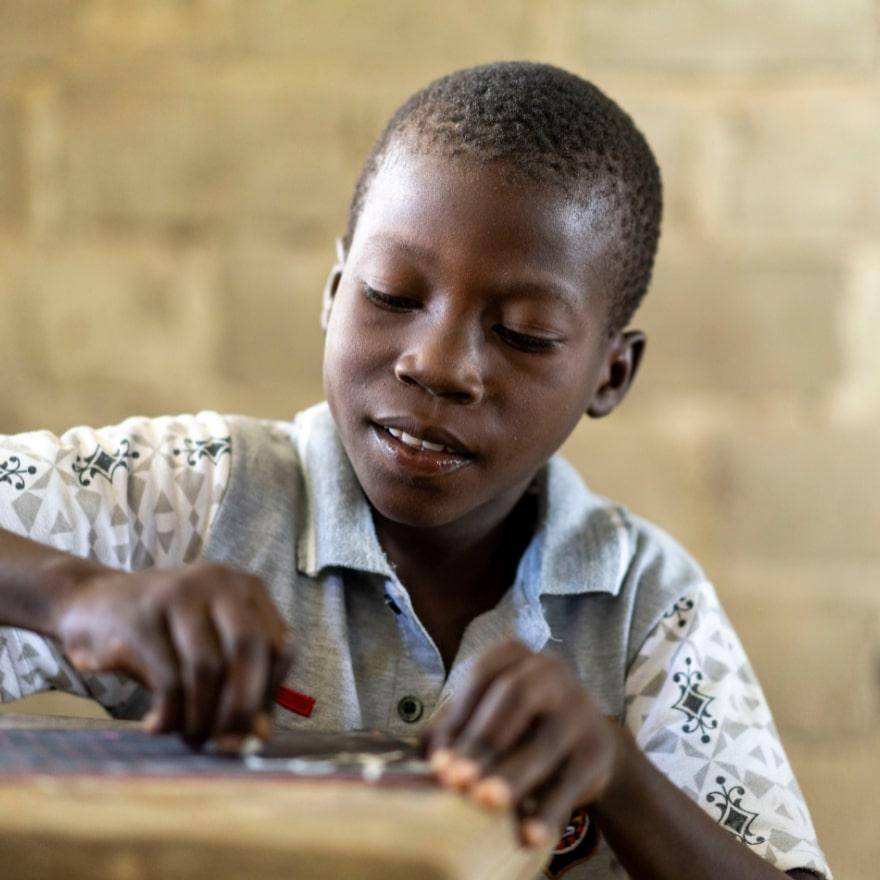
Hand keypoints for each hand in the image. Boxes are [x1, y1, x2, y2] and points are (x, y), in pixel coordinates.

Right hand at [53, 561, 292, 747]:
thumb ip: (238, 688)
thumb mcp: (208, 655)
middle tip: (227, 743)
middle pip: (248, 649)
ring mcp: (178, 595)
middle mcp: (218, 583)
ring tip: (191, 737)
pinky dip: (170, 715)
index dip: (271, 692)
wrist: (93, 605)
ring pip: (207, 668)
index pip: (280, 644)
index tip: (252, 723)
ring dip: (202, 717)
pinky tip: (158, 727)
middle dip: (241, 707)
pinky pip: (169, 679)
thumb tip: (261, 736)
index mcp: (247, 589)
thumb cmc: (165, 637)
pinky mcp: (141, 618)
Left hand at [425, 638, 619, 846]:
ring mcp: (580, 709)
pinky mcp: (597, 750)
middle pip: (515, 699)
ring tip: (486, 802)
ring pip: (544, 742)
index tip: (438, 759)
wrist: (584, 739)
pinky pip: (571, 782)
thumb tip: (422, 751)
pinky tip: (527, 835)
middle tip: (456, 780)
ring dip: (512, 774)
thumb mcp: (486, 712)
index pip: (483, 675)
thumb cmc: (518, 722)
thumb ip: (454, 725)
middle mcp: (551, 672)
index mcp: (516, 655)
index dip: (458, 715)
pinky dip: (548, 811)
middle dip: (483, 741)